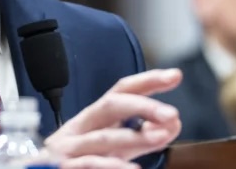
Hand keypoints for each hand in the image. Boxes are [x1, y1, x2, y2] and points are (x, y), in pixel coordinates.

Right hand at [43, 68, 182, 168]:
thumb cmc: (76, 163)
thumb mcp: (112, 149)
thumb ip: (140, 138)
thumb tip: (172, 124)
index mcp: (93, 119)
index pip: (120, 92)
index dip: (147, 81)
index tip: (174, 76)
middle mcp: (80, 128)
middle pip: (110, 106)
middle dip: (142, 106)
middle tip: (171, 114)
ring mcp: (68, 147)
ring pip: (103, 138)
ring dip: (133, 138)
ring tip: (160, 138)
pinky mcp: (60, 166)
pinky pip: (87, 164)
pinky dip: (111, 167)